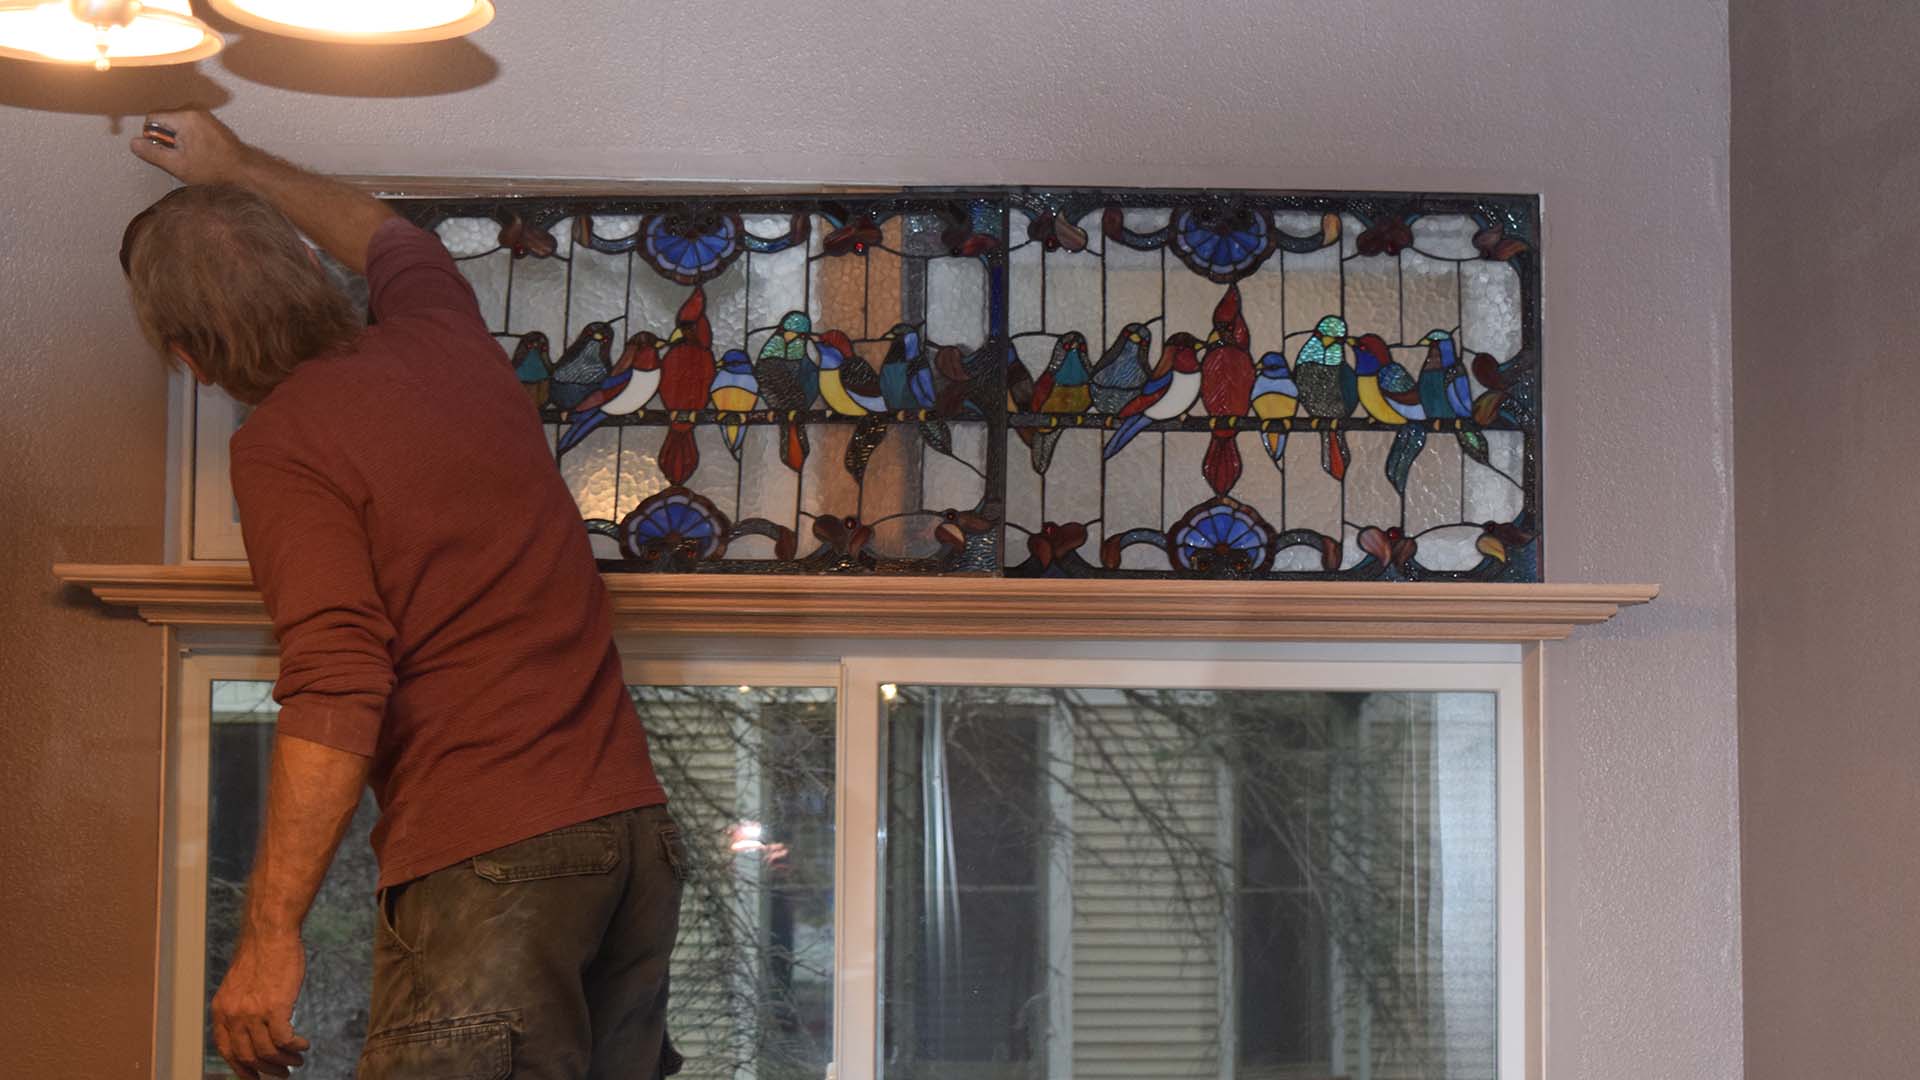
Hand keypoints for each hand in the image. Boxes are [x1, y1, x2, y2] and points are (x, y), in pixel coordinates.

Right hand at [129, 107, 250, 185]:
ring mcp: (203, 113)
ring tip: (191, 154)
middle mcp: (193, 109)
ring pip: (175, 123)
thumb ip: (153, 153)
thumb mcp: (178, 165)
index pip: (152, 118)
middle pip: (164, 119)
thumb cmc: (213, 169)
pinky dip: (187, 136)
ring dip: (177, 139)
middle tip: (180, 156)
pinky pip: (188, 124)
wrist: (243, 169)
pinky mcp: (209, 119)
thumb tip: (133, 142)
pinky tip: (199, 151)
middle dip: (166, 138)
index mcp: (184, 117)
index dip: (153, 136)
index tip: (165, 151)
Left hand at [210, 929, 309, 1078]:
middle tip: (282, 1073)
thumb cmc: (261, 954)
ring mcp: (253, 1013)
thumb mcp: (239, 985)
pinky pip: (285, 1039)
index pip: (227, 1050)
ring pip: (268, 1052)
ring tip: (297, 1060)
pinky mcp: (276, 1007)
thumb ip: (240, 1008)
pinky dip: (295, 1047)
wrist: (269, 933)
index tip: (254, 1076)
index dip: (241, 1068)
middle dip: (267, 1070)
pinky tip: (303, 1044)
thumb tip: (252, 1030)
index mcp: (221, 1011)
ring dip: (285, 1061)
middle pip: (248, 1056)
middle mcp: (233, 1015)